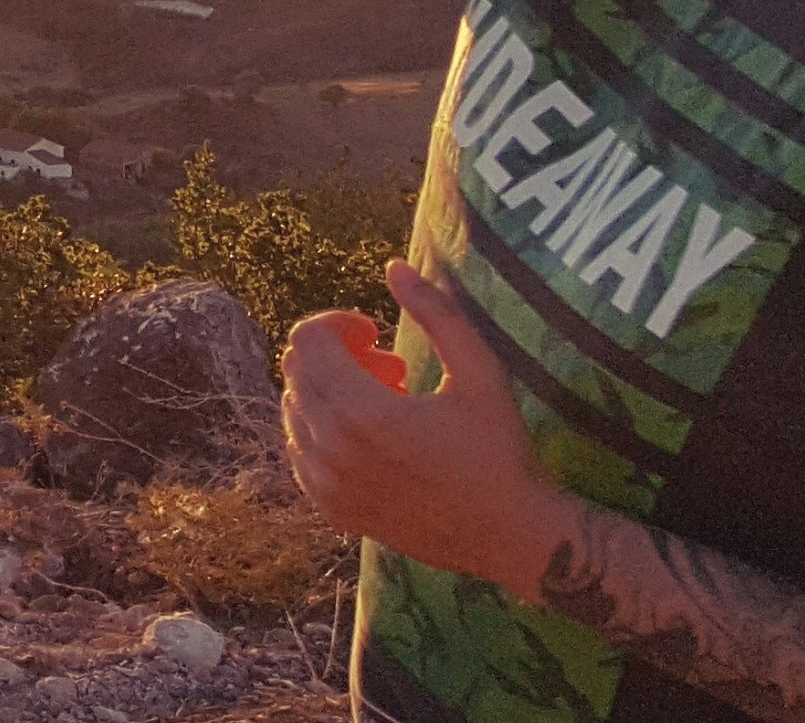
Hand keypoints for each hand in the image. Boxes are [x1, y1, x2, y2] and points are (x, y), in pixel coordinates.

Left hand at [282, 260, 577, 600]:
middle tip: (389, 367)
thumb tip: (395, 267)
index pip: (308, 339)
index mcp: (365, 413)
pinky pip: (299, 450)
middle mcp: (333, 450)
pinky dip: (322, 430)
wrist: (511, 537)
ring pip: (294, 408)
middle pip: (296, 369)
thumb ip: (438, 313)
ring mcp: (327, 484)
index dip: (337, 322)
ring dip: (329, 392)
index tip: (376, 332)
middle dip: (335, 355)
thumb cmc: (500, 452)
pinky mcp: (332, 509)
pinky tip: (370, 436)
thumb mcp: (481, 373)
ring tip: (387, 402)